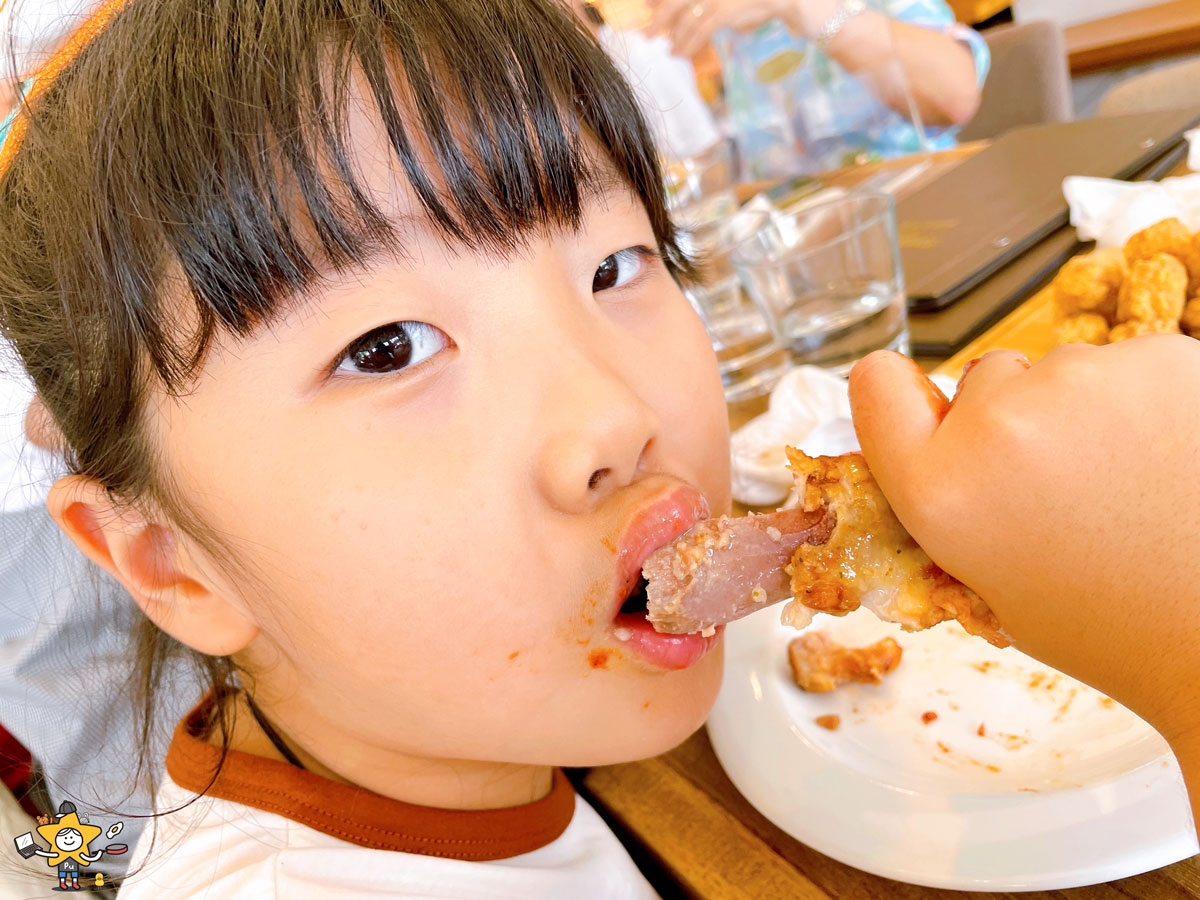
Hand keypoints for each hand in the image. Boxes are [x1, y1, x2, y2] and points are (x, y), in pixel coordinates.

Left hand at [645, 0, 828, 58]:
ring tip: (670, 50)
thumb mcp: (730, 0)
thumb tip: (684, 17)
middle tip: (647, 34)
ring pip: (685, 19)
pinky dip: (687, 44)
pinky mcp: (724, 10)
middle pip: (675, 0)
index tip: (646, 6)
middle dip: (658, 18)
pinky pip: (698, 31)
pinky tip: (680, 53)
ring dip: (675, 37)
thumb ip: (707, 2)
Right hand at [848, 341, 1199, 748]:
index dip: (902, 396)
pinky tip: (1175, 459)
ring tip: (1134, 482)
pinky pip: (1134, 365)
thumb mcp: (992, 588)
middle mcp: (999, 424)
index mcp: (944, 490)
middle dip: (1016, 418)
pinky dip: (1153, 401)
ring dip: (1089, 410)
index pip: (875, 386)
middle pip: (986, 379)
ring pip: (1066, 373)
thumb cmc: (1122, 628)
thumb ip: (950, 504)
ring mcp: (1083, 381)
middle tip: (1067, 486)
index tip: (926, 410)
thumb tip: (949, 449)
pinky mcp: (1162, 357)